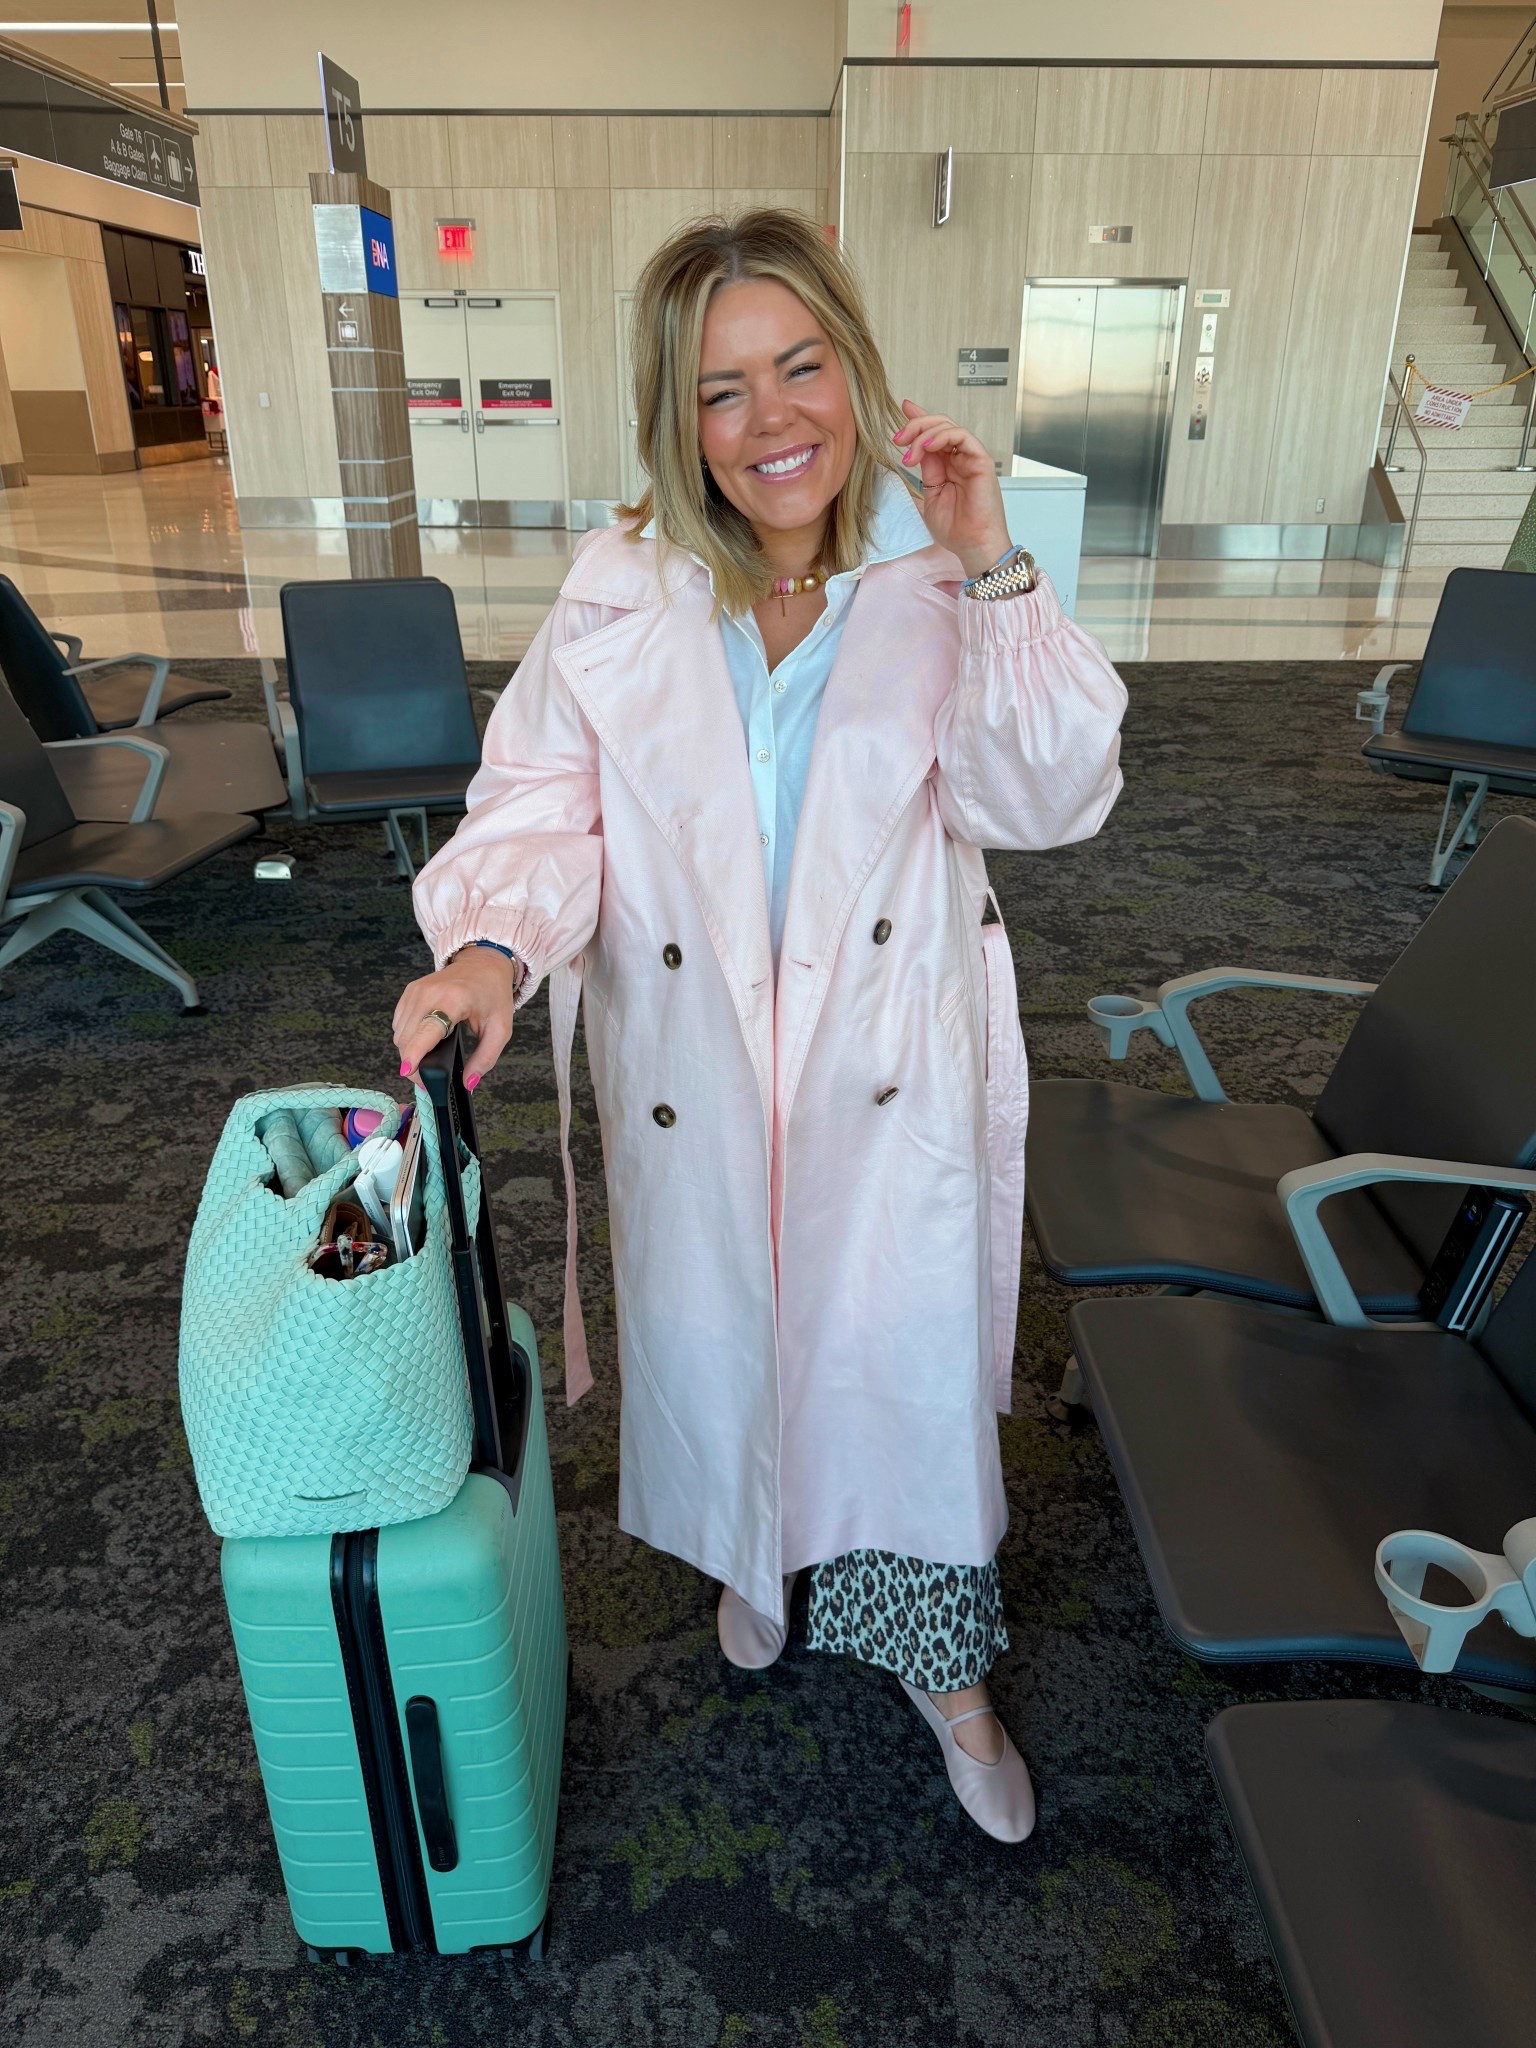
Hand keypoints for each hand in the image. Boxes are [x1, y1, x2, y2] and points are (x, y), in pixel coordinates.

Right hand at [392, 946, 517, 1089]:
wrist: (483, 963)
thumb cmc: (492, 993)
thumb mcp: (500, 1029)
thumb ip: (485, 1058)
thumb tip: (469, 1082)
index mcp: (454, 999)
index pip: (427, 1030)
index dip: (415, 1052)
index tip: (408, 1070)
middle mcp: (430, 993)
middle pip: (408, 1038)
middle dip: (414, 1063)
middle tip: (429, 1078)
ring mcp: (416, 991)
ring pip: (400, 1033)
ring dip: (409, 1051)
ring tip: (427, 1059)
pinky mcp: (409, 992)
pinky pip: (399, 1024)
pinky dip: (407, 1037)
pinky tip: (423, 1040)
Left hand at [892, 399, 1012, 579]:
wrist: (972, 545)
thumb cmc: (956, 529)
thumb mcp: (930, 495)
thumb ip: (925, 470)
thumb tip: (913, 449)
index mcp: (947, 465)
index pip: (933, 434)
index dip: (918, 419)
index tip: (902, 410)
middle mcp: (959, 458)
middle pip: (938, 426)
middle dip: (915, 426)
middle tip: (898, 438)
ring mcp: (971, 458)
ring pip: (948, 426)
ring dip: (924, 433)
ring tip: (909, 451)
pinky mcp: (981, 460)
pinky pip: (962, 436)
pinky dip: (942, 436)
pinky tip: (926, 448)